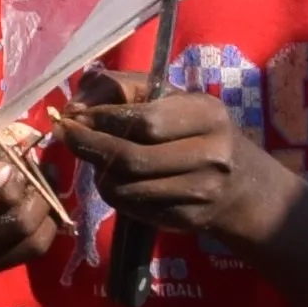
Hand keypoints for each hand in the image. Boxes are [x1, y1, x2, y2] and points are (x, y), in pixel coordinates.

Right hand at [0, 133, 74, 277]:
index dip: (0, 175)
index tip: (11, 160)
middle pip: (5, 214)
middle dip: (29, 188)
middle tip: (31, 168)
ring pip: (23, 231)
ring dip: (43, 203)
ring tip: (44, 182)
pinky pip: (32, 249)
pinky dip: (49, 225)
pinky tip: (46, 206)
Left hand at [65, 75, 305, 255]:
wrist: (242, 183)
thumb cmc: (192, 128)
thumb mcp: (166, 96)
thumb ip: (118, 88)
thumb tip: (74, 107)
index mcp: (207, 115)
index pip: (143, 121)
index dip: (101, 119)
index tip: (72, 116)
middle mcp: (212, 155)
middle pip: (131, 157)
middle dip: (88, 146)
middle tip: (66, 135)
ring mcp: (203, 192)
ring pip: (127, 188)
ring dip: (98, 173)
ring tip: (94, 158)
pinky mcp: (190, 218)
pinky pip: (134, 208)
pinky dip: (114, 194)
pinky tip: (115, 179)